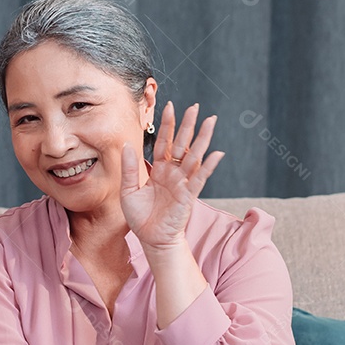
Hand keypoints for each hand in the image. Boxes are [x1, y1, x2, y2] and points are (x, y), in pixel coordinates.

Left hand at [120, 102, 223, 250]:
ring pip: (194, 156)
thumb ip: (128, 169)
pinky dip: (208, 166)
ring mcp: (183, 182)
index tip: (170, 106)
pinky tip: (217, 154)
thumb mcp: (128, 191)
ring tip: (211, 121)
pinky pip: (200, 179)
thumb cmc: (141, 217)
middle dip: (188, 125)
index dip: (167, 125)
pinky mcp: (188, 195)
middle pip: (182, 144)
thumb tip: (127, 145)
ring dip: (203, 139)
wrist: (151, 239)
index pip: (164, 142)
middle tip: (195, 106)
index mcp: (159, 169)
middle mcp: (173, 172)